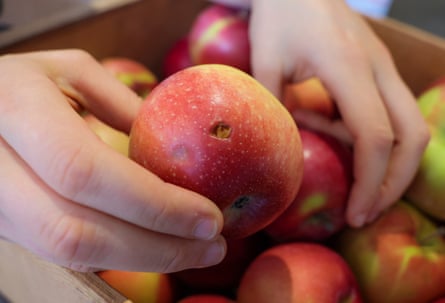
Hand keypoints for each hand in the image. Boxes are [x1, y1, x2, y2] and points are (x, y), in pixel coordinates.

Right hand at [0, 50, 225, 271]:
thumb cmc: (19, 84)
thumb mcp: (67, 73)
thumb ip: (120, 103)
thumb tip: (178, 146)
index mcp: (14, 111)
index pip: (85, 173)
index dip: (153, 204)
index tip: (208, 218)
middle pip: (76, 232)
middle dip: (156, 248)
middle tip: (212, 245)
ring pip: (68, 255)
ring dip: (143, 260)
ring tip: (194, 251)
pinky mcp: (5, 228)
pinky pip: (65, 254)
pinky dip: (119, 255)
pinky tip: (156, 245)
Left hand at [246, 0, 429, 226]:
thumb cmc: (280, 15)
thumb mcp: (266, 62)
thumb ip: (276, 108)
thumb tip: (281, 153)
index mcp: (349, 68)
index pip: (376, 137)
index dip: (371, 182)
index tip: (356, 213)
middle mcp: (379, 69)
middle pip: (413, 137)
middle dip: (395, 182)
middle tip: (365, 211)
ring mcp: (384, 68)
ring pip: (411, 126)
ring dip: (390, 164)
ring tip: (353, 184)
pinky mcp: (379, 70)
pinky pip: (392, 113)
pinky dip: (376, 140)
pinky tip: (340, 141)